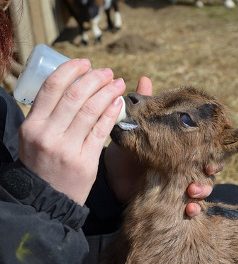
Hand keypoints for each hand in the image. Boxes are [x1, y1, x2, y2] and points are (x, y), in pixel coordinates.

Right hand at [19, 59, 125, 204]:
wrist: (46, 199)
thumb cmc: (43, 163)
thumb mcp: (35, 136)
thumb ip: (48, 113)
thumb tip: (71, 86)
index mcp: (31, 124)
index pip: (51, 87)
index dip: (70, 70)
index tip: (85, 63)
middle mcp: (46, 134)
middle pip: (74, 95)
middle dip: (94, 78)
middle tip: (107, 72)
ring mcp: (66, 148)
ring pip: (90, 110)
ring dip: (107, 92)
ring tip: (118, 83)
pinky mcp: (84, 161)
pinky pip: (100, 130)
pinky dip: (111, 113)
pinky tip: (118, 102)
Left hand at [105, 77, 223, 216]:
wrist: (111, 177)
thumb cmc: (125, 150)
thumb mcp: (135, 128)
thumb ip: (144, 106)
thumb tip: (145, 77)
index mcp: (179, 149)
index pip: (204, 146)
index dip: (213, 147)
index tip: (213, 146)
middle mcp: (182, 166)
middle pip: (207, 167)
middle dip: (211, 168)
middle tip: (207, 168)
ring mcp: (178, 184)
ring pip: (202, 187)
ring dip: (203, 189)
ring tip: (193, 190)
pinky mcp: (171, 201)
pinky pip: (189, 207)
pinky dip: (193, 209)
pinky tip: (190, 209)